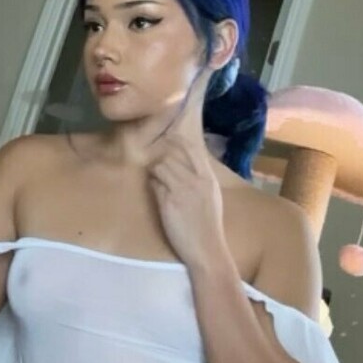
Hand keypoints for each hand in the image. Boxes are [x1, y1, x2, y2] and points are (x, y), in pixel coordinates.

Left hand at [147, 84, 226, 271]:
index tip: (175, 110)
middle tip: (156, 144)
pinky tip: (162, 197)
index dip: (180, 127)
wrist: (208, 252)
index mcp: (206, 175)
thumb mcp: (206, 196)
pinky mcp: (173, 197)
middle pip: (174, 146)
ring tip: (164, 186)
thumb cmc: (204, 227)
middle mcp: (197, 175)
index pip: (191, 142)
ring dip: (157, 171)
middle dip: (164, 143)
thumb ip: (193, 176)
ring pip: (162, 161)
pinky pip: (157, 179)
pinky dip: (155, 184)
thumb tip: (171, 162)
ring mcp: (185, 185)